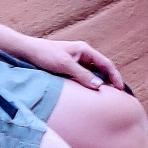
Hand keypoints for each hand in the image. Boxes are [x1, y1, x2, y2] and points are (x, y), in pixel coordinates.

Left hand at [4, 32, 124, 89]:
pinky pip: (83, 78)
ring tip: (107, 98)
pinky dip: (89, 85)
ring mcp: (75, 61)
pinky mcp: (67, 68)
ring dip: (100, 84)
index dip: (115, 77)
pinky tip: (89, 95)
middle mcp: (82, 55)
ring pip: (93, 74)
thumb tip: (99, 85)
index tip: (121, 90)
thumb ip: (82, 75)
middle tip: (119, 96)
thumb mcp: (64, 65)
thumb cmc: (44, 54)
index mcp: (85, 50)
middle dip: (111, 81)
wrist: (26, 51)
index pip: (106, 64)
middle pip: (102, 69)